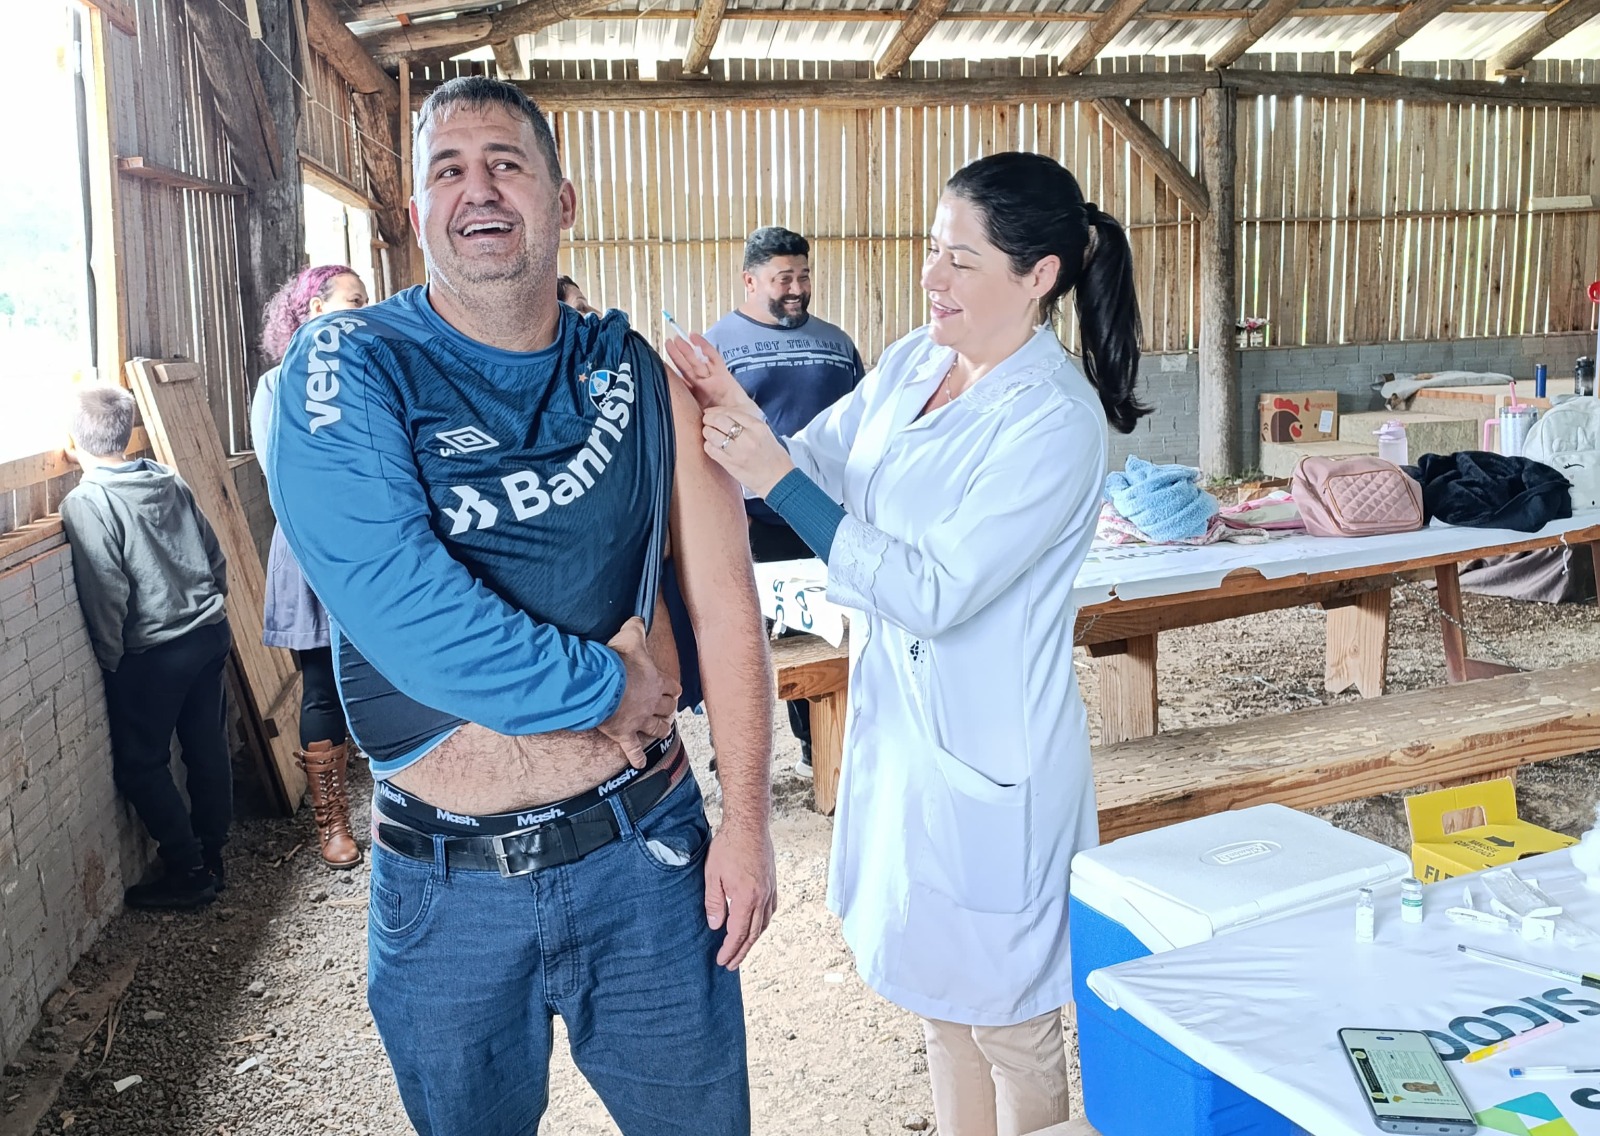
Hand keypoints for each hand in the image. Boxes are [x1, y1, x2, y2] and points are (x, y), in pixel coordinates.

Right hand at [596, 617, 680, 767]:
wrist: (600, 685)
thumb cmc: (616, 661)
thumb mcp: (629, 636)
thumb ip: (636, 627)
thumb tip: (639, 618)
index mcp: (656, 681)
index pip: (673, 687)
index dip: (674, 689)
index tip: (674, 691)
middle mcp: (651, 703)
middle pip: (667, 709)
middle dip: (669, 710)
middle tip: (669, 711)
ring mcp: (639, 720)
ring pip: (657, 729)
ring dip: (661, 730)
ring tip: (663, 731)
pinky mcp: (624, 733)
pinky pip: (633, 749)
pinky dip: (636, 757)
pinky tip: (640, 763)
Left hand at [664, 332, 761, 419]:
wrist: (742, 428)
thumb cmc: (724, 427)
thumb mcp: (700, 421)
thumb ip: (686, 413)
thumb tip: (664, 413)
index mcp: (695, 397)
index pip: (680, 381)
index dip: (670, 372)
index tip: (657, 363)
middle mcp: (703, 387)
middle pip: (687, 368)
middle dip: (677, 355)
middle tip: (667, 343)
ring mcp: (713, 380)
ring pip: (697, 361)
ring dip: (687, 349)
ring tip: (676, 339)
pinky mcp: (724, 375)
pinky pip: (714, 358)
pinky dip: (704, 347)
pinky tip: (695, 337)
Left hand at [702, 407, 793, 497]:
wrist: (778, 480)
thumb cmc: (773, 457)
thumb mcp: (765, 433)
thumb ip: (748, 423)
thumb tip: (726, 416)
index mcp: (758, 427)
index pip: (731, 412)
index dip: (717, 410)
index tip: (711, 412)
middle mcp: (748, 438)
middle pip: (719, 420)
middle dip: (708, 418)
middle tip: (706, 420)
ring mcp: (738, 452)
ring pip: (712, 434)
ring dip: (706, 431)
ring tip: (707, 433)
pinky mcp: (731, 464)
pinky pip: (711, 450)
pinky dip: (708, 445)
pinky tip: (711, 445)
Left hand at [703, 820, 777, 969]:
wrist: (749, 824)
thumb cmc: (728, 846)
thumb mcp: (712, 875)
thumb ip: (714, 902)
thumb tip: (714, 925)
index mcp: (746, 898)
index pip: (737, 933)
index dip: (729, 950)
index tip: (722, 960)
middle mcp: (762, 898)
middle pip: (752, 934)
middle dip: (741, 951)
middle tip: (730, 964)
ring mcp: (770, 890)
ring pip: (763, 924)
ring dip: (752, 939)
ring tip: (742, 948)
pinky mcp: (772, 883)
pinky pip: (770, 910)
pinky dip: (762, 924)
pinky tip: (756, 925)